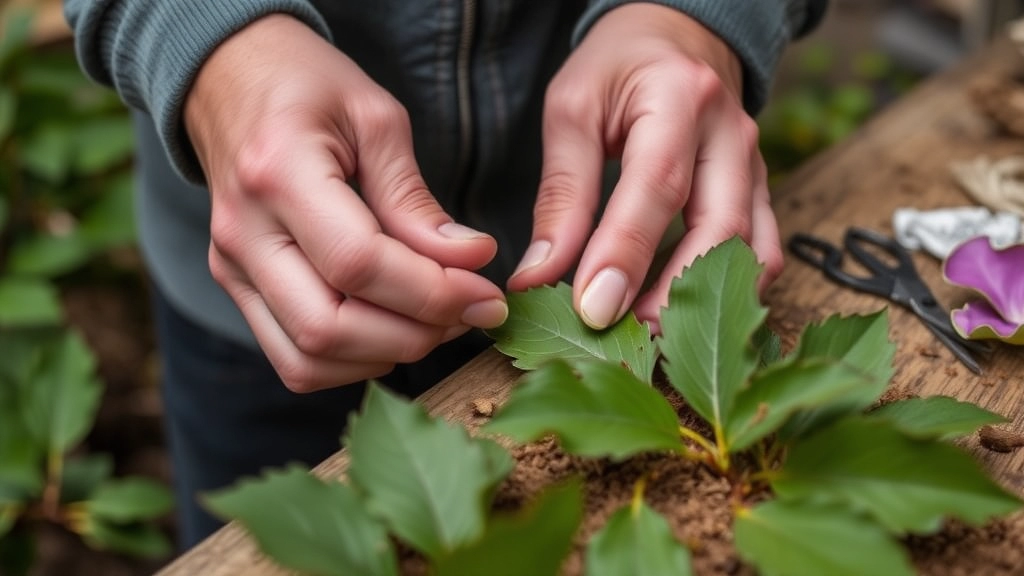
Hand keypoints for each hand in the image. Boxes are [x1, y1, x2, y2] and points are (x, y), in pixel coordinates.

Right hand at [184, 15, 506, 391]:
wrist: (227, 77)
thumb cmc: (307, 87)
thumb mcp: (375, 119)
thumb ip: (416, 199)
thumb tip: (472, 261)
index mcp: (278, 172)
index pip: (358, 264)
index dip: (432, 292)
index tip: (486, 292)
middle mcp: (243, 233)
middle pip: (328, 327)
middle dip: (415, 335)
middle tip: (469, 312)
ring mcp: (231, 268)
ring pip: (307, 360)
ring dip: (384, 356)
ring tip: (436, 321)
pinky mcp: (237, 288)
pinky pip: (293, 360)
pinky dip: (351, 362)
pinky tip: (393, 329)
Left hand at [507, 4, 782, 332]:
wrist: (677, 37)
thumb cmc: (618, 69)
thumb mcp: (572, 110)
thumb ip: (560, 194)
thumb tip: (538, 276)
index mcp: (679, 96)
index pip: (656, 186)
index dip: (626, 253)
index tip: (593, 309)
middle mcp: (730, 133)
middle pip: (719, 226)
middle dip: (674, 293)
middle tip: (627, 340)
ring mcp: (755, 165)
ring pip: (752, 248)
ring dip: (709, 302)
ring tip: (654, 339)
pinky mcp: (759, 191)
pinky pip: (761, 251)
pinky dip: (730, 290)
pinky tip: (688, 314)